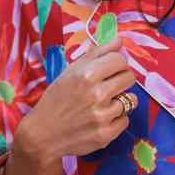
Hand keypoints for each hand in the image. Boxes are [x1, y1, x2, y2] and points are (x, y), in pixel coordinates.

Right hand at [15, 45, 136, 164]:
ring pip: (131, 100)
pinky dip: (116, 119)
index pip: (120, 60)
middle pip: (129, 78)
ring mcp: (102, 116)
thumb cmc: (56, 100)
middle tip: (107, 87)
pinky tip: (100, 119)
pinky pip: (125, 120)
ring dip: (119, 101)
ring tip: (102, 105)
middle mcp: (97, 94)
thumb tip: (119, 40)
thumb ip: (96, 53)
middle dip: (120, 80)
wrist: (43, 134)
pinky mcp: (106, 134)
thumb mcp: (70, 71)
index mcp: (87, 75)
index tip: (109, 69)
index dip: (116, 63)